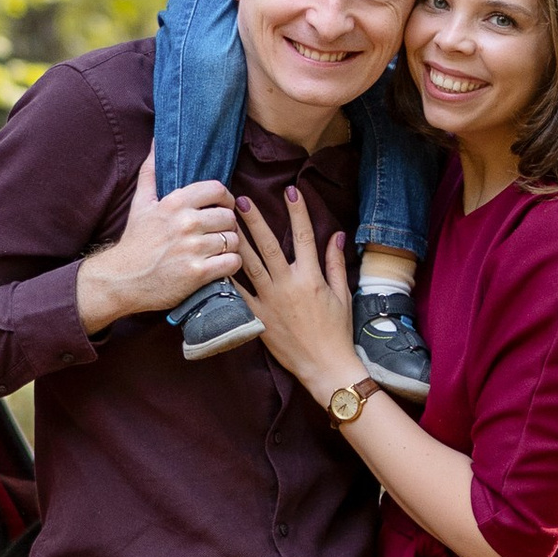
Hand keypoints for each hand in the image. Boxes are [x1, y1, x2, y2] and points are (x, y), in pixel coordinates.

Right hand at [78, 154, 240, 331]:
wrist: (122, 280)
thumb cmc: (135, 241)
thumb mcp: (141, 203)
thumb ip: (151, 171)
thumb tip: (156, 141)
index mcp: (175, 203)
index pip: (218, 189)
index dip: (225, 199)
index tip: (221, 208)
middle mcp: (186, 223)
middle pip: (229, 216)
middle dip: (226, 225)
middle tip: (217, 232)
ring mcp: (193, 249)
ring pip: (233, 240)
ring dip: (228, 246)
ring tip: (216, 250)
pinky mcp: (198, 273)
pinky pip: (233, 262)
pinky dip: (230, 264)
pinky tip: (218, 265)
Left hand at [234, 187, 361, 397]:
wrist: (325, 366)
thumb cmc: (337, 331)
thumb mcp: (343, 294)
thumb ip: (336, 263)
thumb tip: (337, 234)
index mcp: (311, 277)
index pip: (304, 236)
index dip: (298, 212)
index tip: (291, 191)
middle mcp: (288, 284)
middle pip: (269, 245)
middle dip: (255, 220)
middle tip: (240, 199)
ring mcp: (270, 300)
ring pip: (249, 264)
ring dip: (237, 241)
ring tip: (225, 223)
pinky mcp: (258, 317)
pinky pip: (238, 295)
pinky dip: (225, 278)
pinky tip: (214, 261)